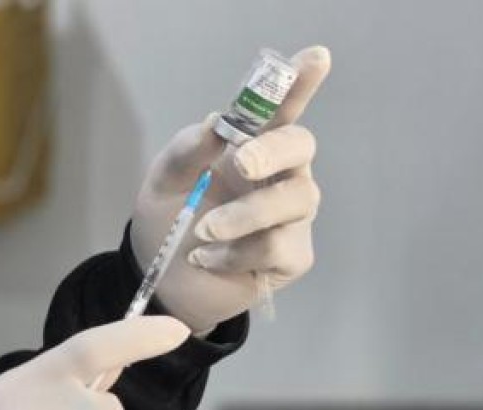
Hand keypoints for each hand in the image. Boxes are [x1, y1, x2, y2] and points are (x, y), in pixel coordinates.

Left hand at [131, 46, 331, 333]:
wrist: (166, 279)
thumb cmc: (172, 217)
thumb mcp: (166, 180)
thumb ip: (187, 150)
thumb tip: (217, 124)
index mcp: (254, 145)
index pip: (282, 108)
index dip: (301, 82)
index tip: (317, 57)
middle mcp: (282, 173)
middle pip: (300, 147)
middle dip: (272, 151)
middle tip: (240, 163)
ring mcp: (293, 216)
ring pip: (291, 201)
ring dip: (242, 216)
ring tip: (202, 233)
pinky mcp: (294, 255)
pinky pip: (275, 246)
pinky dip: (234, 253)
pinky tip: (207, 259)